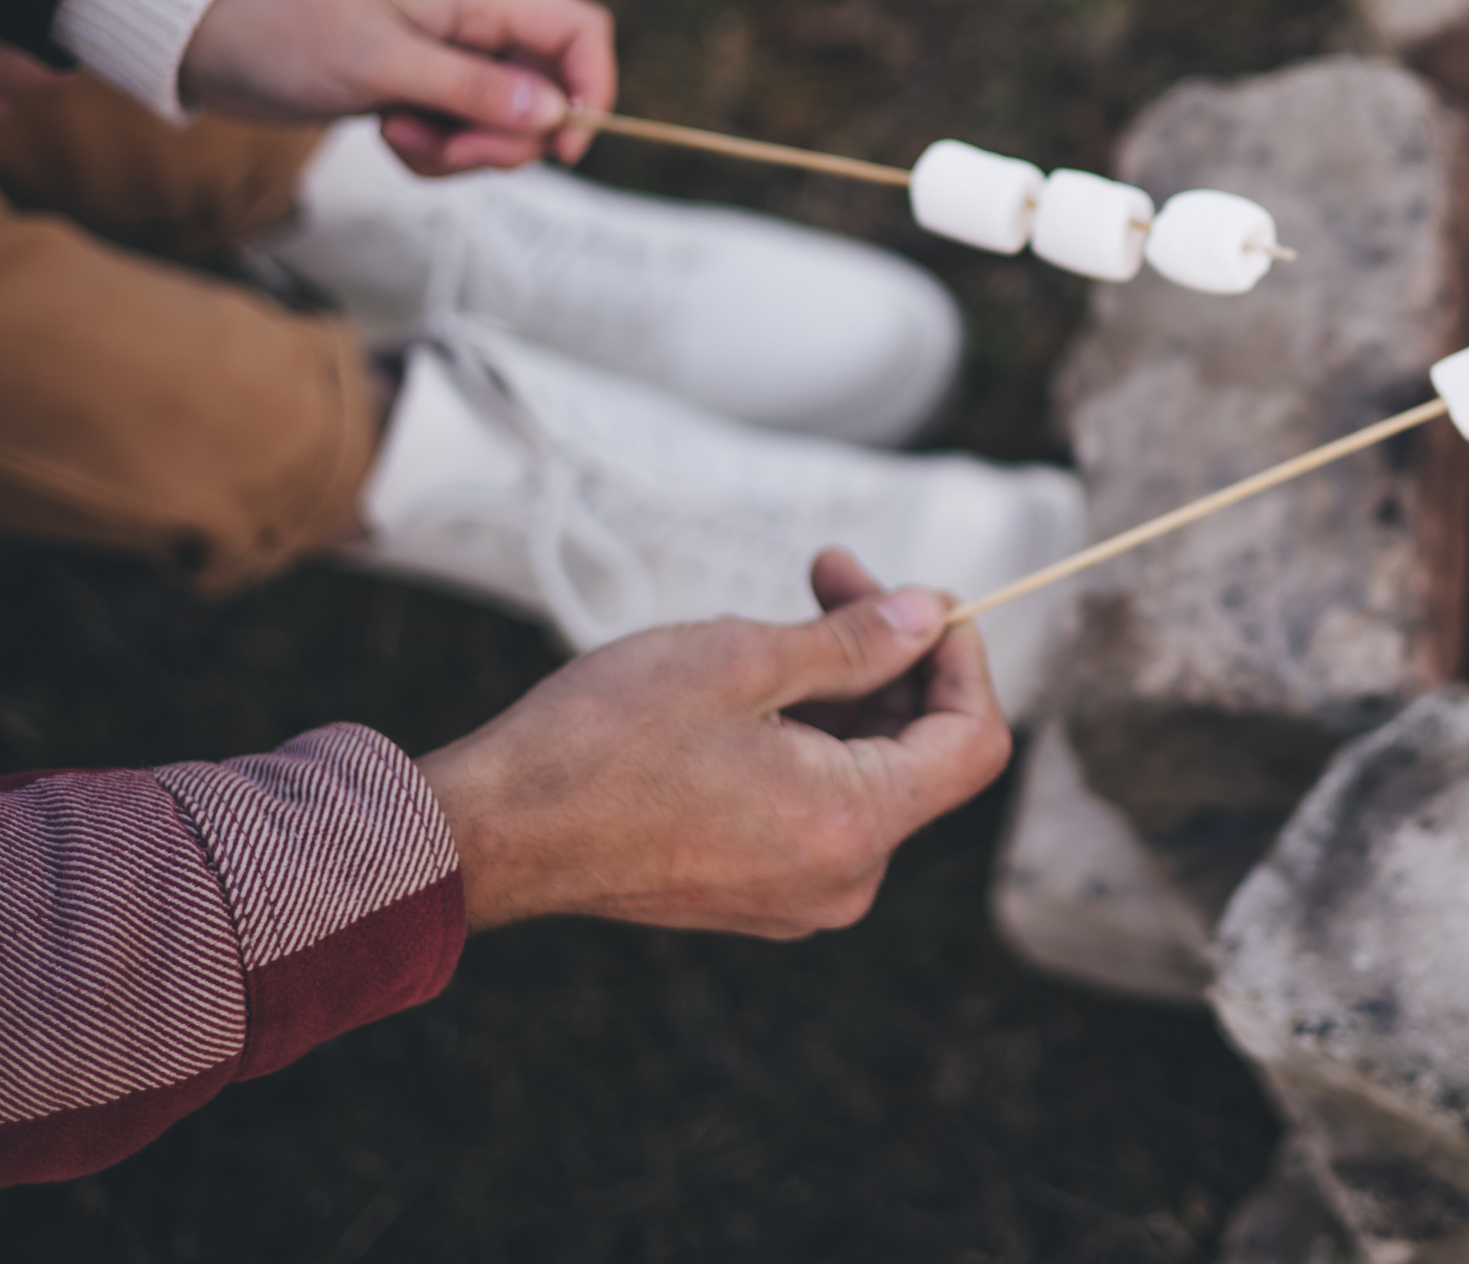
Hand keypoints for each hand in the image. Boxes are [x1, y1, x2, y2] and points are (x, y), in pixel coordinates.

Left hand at [180, 0, 615, 175]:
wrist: (212, 41)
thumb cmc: (289, 32)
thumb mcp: (383, 64)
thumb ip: (472, 90)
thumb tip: (553, 115)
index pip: (579, 31)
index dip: (591, 87)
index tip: (564, 144)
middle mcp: (475, 28)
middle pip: (547, 94)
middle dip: (505, 139)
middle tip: (446, 147)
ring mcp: (450, 64)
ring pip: (504, 128)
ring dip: (459, 151)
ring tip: (397, 132)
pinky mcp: (423, 96)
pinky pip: (461, 142)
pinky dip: (432, 154)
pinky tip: (386, 133)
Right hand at [418, 549, 1013, 936]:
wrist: (496, 830)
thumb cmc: (605, 741)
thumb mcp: (743, 660)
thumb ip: (856, 642)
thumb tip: (931, 616)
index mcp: (853, 826)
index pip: (973, 740)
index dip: (961, 658)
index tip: (917, 598)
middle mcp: (843, 880)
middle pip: (920, 752)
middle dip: (892, 656)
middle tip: (831, 572)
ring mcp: (800, 897)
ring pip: (867, 774)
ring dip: (844, 689)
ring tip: (778, 618)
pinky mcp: (759, 893)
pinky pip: (820, 805)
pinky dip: (809, 737)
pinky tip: (753, 684)